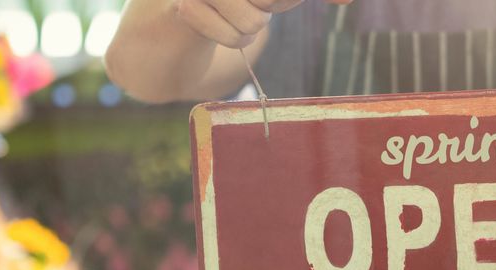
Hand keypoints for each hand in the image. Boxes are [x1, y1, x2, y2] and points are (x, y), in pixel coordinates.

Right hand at [175, 0, 352, 47]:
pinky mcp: (184, 5)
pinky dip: (232, 40)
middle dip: (272, 5)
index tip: (326, 2)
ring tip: (230, 12)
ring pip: (256, 20)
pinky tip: (214, 25)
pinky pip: (235, 37)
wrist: (169, 22)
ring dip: (250, 26)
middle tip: (251, 1)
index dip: (288, 1)